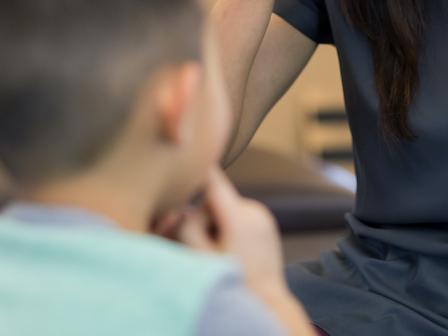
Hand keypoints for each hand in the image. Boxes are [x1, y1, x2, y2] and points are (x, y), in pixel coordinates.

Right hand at [176, 168, 289, 300]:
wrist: (265, 301)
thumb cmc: (230, 281)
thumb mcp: (201, 257)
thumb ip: (186, 229)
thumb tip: (181, 208)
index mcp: (239, 219)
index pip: (214, 182)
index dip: (200, 166)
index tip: (192, 145)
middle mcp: (254, 211)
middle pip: (214, 201)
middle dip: (203, 218)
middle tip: (206, 245)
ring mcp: (263, 216)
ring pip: (226, 208)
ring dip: (217, 223)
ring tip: (222, 250)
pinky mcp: (266, 222)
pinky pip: (239, 214)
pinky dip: (230, 225)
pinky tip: (233, 247)